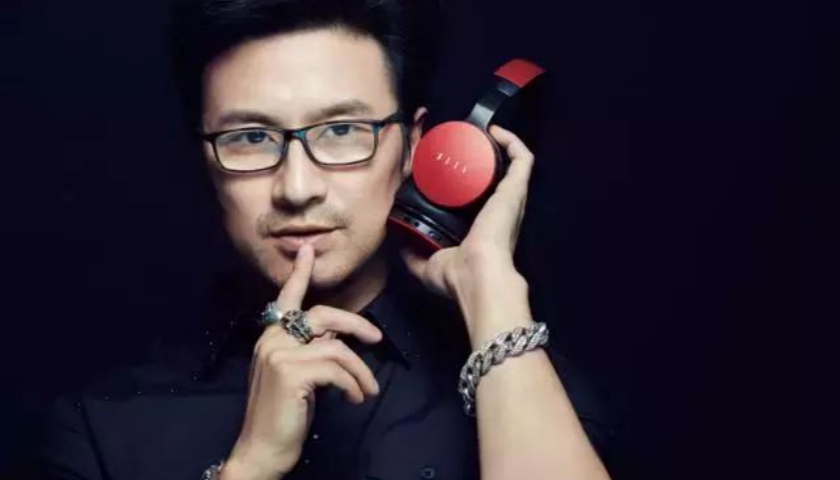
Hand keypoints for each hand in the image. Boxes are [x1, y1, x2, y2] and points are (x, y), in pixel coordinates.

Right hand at [221, 245, 383, 479]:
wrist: (262, 450)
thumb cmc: (282, 416)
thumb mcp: (296, 376)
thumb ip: (311, 351)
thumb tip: (339, 339)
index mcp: (270, 338)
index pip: (286, 298)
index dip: (299, 274)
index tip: (308, 250)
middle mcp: (271, 340)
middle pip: (324, 315)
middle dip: (356, 324)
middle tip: (377, 339)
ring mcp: (279, 354)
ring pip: (337, 348)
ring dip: (360, 372)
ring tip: (367, 391)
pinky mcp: (292, 372)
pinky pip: (338, 368)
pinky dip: (353, 384)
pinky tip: (355, 399)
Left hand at [400, 125, 533, 335]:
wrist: (477, 278)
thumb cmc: (458, 278)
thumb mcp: (425, 264)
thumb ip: (411, 253)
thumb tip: (396, 238)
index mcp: (481, 226)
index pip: (473, 192)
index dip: (460, 172)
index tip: (441, 156)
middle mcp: (497, 210)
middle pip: (489, 172)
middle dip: (473, 152)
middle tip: (450, 138)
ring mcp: (509, 198)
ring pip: (508, 162)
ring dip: (492, 142)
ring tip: (470, 131)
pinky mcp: (515, 190)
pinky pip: (522, 158)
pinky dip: (511, 141)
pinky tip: (493, 132)